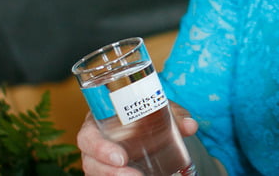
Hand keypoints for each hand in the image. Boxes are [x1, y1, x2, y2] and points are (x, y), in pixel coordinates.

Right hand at [77, 104, 198, 175]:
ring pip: (96, 173)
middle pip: (90, 162)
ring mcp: (98, 161)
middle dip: (108, 172)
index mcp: (97, 123)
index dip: (98, 148)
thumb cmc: (142, 112)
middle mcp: (93, 145)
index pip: (87, 137)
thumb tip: (191, 126)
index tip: (121, 158)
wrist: (143, 121)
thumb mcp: (156, 108)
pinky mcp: (106, 171)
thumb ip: (174, 115)